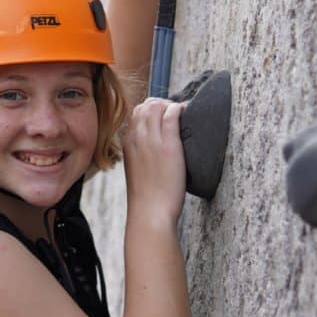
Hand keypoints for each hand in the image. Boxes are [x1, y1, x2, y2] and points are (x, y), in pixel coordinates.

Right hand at [122, 98, 185, 223]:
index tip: (164, 117)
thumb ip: (140, 156)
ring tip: (184, 113)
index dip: (151, 110)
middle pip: (146, 105)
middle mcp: (137, 137)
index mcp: (127, 143)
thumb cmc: (146, 198)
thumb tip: (152, 151)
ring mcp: (151, 140)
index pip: (136, 113)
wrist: (150, 212)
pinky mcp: (168, 144)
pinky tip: (189, 114)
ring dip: (172, 105)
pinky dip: (181, 109)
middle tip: (176, 113)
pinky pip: (172, 114)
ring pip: (158, 105)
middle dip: (161, 104)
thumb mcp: (136, 171)